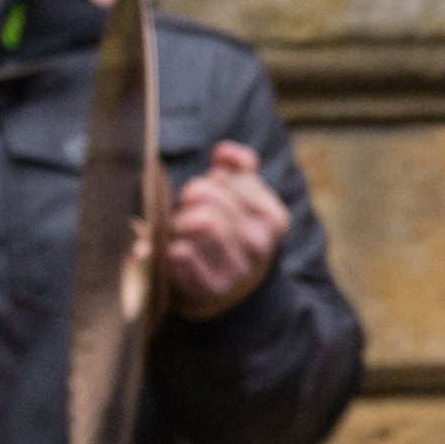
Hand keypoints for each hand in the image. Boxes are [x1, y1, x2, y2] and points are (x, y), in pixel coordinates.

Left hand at [163, 142, 288, 320]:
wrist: (236, 291)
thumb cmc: (235, 234)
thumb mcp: (248, 201)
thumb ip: (240, 169)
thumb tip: (224, 151)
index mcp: (273, 218)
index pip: (229, 177)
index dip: (212, 179)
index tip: (214, 192)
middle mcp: (259, 244)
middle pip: (205, 194)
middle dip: (190, 197)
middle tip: (188, 208)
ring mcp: (235, 267)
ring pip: (197, 222)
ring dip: (179, 222)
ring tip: (181, 228)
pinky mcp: (208, 287)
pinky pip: (180, 253)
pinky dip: (171, 247)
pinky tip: (176, 250)